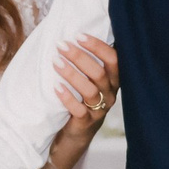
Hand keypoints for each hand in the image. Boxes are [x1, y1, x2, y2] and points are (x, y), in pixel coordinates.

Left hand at [50, 35, 118, 162]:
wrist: (76, 133)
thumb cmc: (81, 99)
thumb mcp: (89, 81)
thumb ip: (87, 62)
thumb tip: (70, 35)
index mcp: (113, 80)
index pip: (113, 60)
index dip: (97, 47)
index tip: (78, 36)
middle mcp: (110, 94)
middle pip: (99, 73)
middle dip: (79, 57)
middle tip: (61, 46)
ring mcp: (100, 110)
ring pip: (89, 90)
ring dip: (71, 74)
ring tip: (55, 61)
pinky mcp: (86, 123)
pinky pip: (78, 110)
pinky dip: (67, 97)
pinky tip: (56, 86)